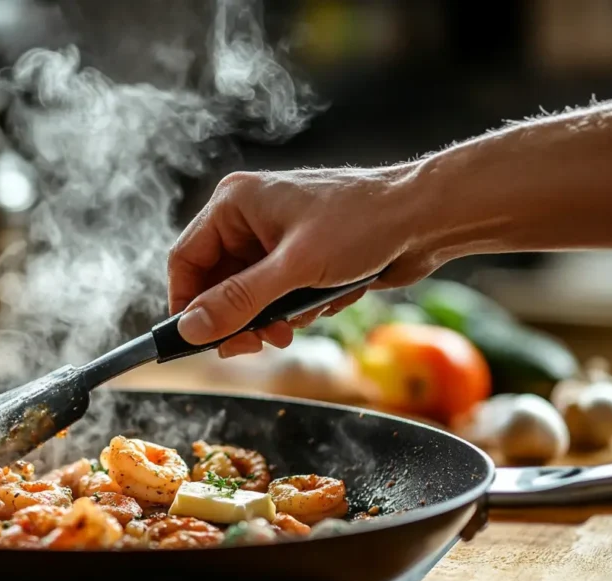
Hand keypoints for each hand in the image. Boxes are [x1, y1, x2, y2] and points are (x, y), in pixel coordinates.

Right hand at [167, 165, 437, 356]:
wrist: (426, 217)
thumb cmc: (363, 224)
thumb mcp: (294, 269)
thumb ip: (238, 301)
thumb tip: (191, 328)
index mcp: (235, 203)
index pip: (185, 260)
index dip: (186, 305)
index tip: (197, 341)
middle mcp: (249, 217)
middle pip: (215, 283)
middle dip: (236, 318)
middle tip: (256, 344)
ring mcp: (274, 237)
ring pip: (247, 294)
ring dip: (267, 319)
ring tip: (295, 327)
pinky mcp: (299, 255)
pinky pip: (276, 295)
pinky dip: (293, 310)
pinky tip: (322, 304)